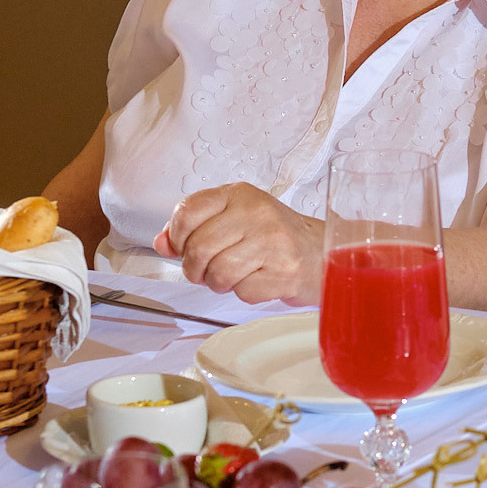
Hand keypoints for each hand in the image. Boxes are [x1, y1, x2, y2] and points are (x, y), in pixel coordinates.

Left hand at [154, 183, 322, 304]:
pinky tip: (258, 280)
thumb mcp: (236, 219)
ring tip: (234, 276)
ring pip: (218, 273)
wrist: (325, 253)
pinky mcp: (284, 272)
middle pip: (199, 248)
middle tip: (206, 271)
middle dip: (195, 269)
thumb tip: (161, 243)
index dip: (176, 237)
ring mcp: (272, 243)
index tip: (180, 247)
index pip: (188, 211)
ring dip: (219, 283)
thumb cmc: (277, 237)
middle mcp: (256, 214)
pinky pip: (242, 291)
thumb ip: (196, 227)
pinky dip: (244, 292)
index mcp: (240, 195)